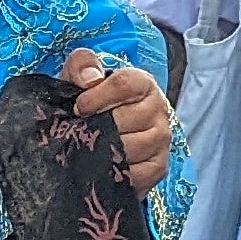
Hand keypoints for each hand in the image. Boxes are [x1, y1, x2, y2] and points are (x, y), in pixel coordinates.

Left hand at [62, 48, 172, 190]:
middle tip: (81, 131)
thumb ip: (82, 65)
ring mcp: (161, 140)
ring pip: (129, 148)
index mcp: (143, 83)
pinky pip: (135, 174)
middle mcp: (158, 110)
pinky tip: (102, 166)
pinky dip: (114, 172)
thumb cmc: (91, 104)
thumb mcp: (81, 78)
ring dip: (103, 150)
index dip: (96, 96)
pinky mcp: (158, 167)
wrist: (98, 135)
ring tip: (89, 148)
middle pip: (124, 119)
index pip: (125, 84)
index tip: (79, 107)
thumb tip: (88, 78)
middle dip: (97, 126)